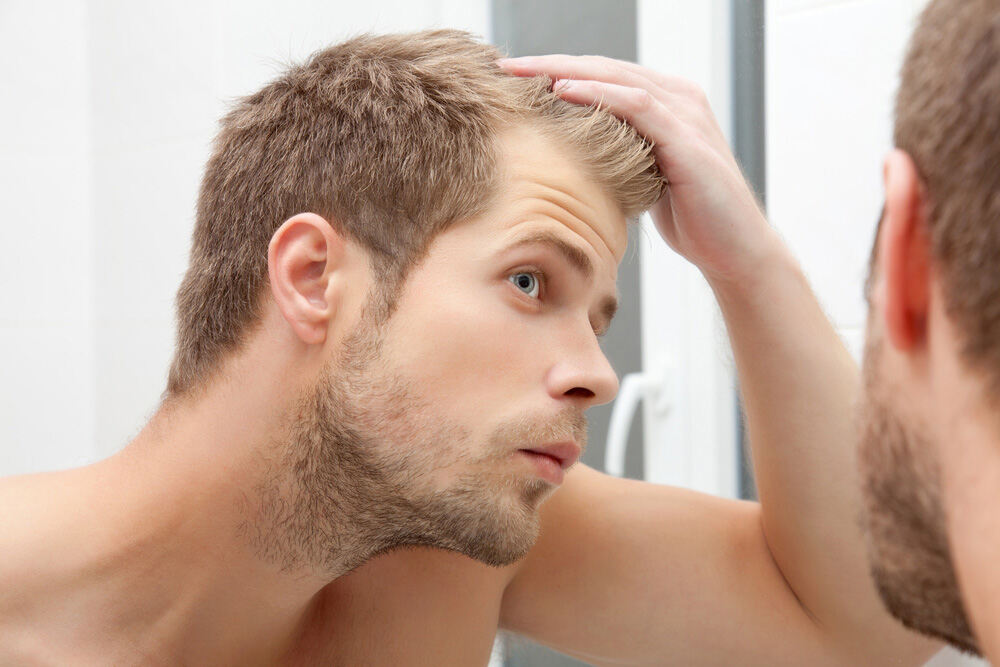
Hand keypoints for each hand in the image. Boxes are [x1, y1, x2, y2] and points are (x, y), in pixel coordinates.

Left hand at [498, 55, 779, 286]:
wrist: (733, 250)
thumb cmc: (691, 218)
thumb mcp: (645, 178)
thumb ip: (621, 156)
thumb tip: (574, 159)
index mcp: (665, 104)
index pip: (601, 77)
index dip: (554, 72)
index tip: (511, 79)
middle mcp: (678, 98)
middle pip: (603, 68)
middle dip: (549, 64)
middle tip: (504, 65)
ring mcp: (685, 114)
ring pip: (615, 77)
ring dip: (563, 71)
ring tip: (521, 72)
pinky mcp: (688, 139)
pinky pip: (637, 106)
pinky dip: (598, 95)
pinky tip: (562, 91)